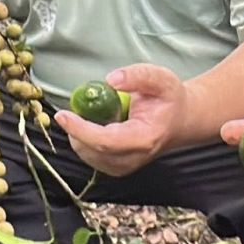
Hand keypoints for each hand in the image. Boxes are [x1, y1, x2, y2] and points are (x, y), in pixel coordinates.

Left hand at [52, 64, 187, 176]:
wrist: (179, 122)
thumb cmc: (170, 101)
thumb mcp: (161, 79)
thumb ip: (138, 75)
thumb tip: (110, 80)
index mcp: (144, 139)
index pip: (105, 141)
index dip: (81, 129)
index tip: (63, 114)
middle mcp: (132, 159)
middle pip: (91, 150)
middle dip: (76, 128)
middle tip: (81, 105)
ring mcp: (122, 166)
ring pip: (87, 153)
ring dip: (81, 132)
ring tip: (98, 113)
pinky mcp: (114, 167)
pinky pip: (89, 155)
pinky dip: (85, 138)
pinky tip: (99, 124)